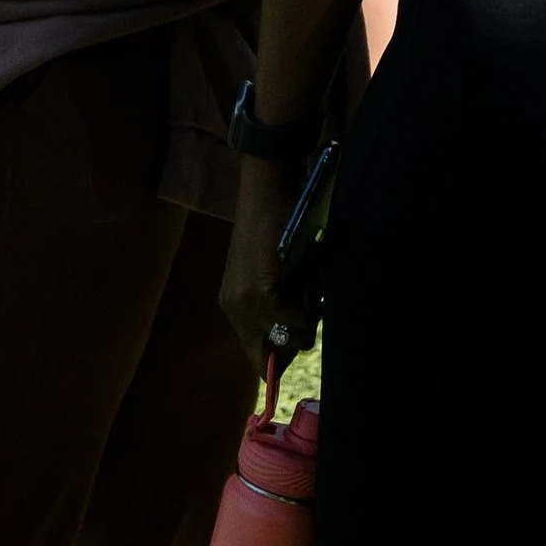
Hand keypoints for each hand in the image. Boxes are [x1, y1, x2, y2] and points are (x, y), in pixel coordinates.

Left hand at [219, 135, 318, 371]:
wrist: (269, 185)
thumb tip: (300, 339)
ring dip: (307, 315)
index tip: (298, 347)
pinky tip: (306, 270)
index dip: (279, 360)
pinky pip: (298, 317)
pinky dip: (310, 299)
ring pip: (292, 336)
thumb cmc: (278, 221)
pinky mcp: (263, 295)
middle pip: (273, 354)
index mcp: (235, 303)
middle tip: (307, 296)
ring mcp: (246, 304)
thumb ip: (279, 303)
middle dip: (299, 335)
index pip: (255, 354)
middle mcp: (235, 308)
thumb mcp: (270, 270)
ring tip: (306, 278)